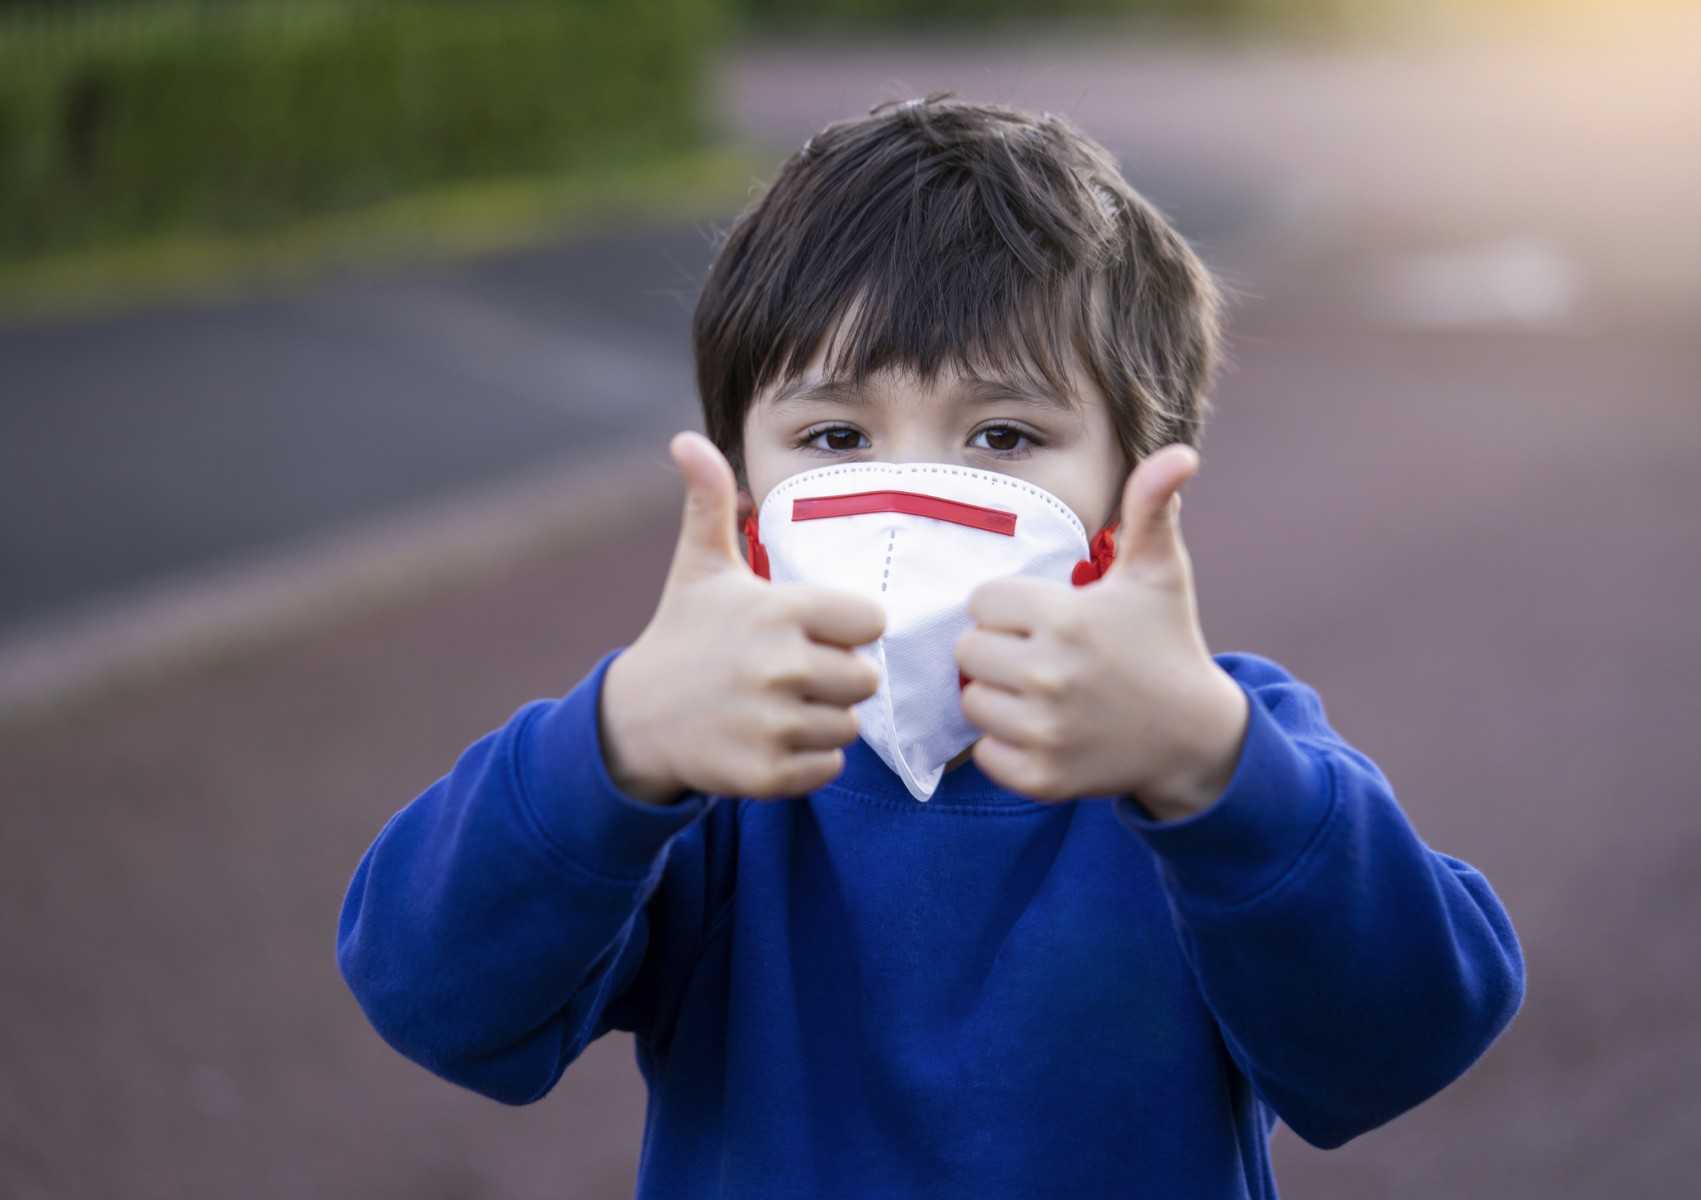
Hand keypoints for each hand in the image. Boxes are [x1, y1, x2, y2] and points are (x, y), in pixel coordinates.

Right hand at [598, 432, 885, 804]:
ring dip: (825, 719)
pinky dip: (810, 760)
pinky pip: (829, 769)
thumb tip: (685, 439)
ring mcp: (771, 723)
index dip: (849, 627)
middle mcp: (778, 667)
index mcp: (778, 611)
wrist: (634, 719)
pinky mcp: (764, 772)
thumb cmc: (683, 634)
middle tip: (796, 673)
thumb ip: (709, 502)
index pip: (870, 621)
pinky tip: (774, 738)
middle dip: (838, 677)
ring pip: (849, 726)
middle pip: (866, 678)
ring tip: (783, 705)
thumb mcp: (698, 566)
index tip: (816, 630)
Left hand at [953, 445, 1248, 817]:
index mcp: (1067, 619)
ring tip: (1043, 693)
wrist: (1194, 735)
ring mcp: (1045, 731)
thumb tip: (1179, 452)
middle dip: (999, 651)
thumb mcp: (1158, 572)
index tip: (1049, 618)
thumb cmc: (1166, 642)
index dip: (1011, 609)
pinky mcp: (1041, 777)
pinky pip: (985, 753)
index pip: (983, 602)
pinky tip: (1044, 730)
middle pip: (968, 651)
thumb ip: (1151, 508)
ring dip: (999, 698)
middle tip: (1043, 657)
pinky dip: (1006, 745)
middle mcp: (1050, 676)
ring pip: (972, 701)